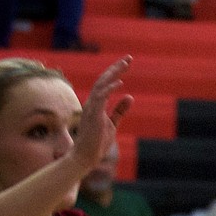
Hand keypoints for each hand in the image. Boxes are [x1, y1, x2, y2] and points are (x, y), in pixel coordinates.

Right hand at [71, 57, 132, 172]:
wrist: (85, 157)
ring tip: (125, 64)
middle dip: (116, 67)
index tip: (126, 63)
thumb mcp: (112, 123)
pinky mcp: (92, 115)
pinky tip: (120, 82)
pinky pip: (100, 97)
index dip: (115, 72)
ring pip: (101, 84)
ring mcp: (91, 108)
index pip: (105, 83)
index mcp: (96, 103)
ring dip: (113, 73)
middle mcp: (92, 102)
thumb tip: (130, 96)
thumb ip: (120, 110)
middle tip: (129, 58)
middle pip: (103, 79)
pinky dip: (109, 88)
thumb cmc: (97, 142)